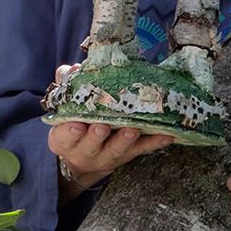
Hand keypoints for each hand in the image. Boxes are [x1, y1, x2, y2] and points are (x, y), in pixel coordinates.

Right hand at [48, 64, 173, 190]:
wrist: (83, 160)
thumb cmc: (74, 124)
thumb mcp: (63, 109)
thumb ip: (66, 88)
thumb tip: (72, 69)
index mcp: (66, 139)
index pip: (65, 137)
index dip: (70, 132)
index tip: (76, 126)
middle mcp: (86, 151)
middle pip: (91, 146)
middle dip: (96, 136)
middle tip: (102, 127)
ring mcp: (108, 155)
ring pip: (117, 149)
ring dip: (125, 139)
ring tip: (133, 129)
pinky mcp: (127, 156)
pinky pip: (142, 149)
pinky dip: (154, 142)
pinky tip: (166, 135)